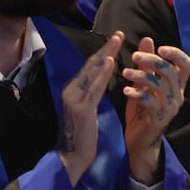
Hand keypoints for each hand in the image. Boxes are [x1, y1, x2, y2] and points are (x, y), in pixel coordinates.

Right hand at [58, 31, 121, 184]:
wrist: (72, 156)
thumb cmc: (82, 133)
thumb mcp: (87, 108)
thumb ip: (91, 93)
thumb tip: (102, 77)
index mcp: (72, 89)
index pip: (89, 67)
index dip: (102, 52)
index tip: (115, 39)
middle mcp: (70, 90)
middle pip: (90, 65)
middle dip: (106, 48)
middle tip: (119, 34)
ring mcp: (74, 99)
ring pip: (93, 72)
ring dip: (106, 55)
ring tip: (117, 41)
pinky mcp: (81, 109)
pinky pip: (95, 88)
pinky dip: (103, 73)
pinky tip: (111, 62)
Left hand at [122, 37, 189, 183]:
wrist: (140, 140)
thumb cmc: (143, 108)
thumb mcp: (144, 83)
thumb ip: (147, 63)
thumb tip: (148, 38)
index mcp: (177, 85)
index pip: (187, 65)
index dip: (176, 54)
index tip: (161, 48)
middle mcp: (177, 96)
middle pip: (171, 72)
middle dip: (153, 61)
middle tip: (134, 55)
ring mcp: (169, 108)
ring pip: (160, 86)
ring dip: (141, 76)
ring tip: (125, 72)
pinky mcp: (158, 120)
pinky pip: (150, 103)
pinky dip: (137, 95)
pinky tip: (126, 91)